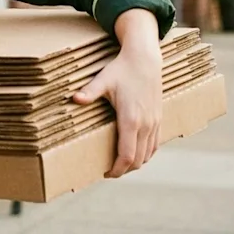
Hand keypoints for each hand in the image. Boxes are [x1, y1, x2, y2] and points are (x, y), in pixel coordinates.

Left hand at [72, 37, 162, 177]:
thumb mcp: (103, 80)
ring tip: (120, 164)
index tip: (106, 173)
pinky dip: (145, 153)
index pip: (127, 156)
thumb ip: (89, 92)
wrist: (145, 60)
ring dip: (135, 163)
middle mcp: (145, 124)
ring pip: (148, 154)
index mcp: (131, 120)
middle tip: (109, 171)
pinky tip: (135, 152)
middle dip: (124, 170)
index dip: (117, 169)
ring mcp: (154, 122)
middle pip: (138, 160)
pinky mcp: (158, 118)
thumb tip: (74, 99)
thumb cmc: (122, 70)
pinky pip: (155, 144)